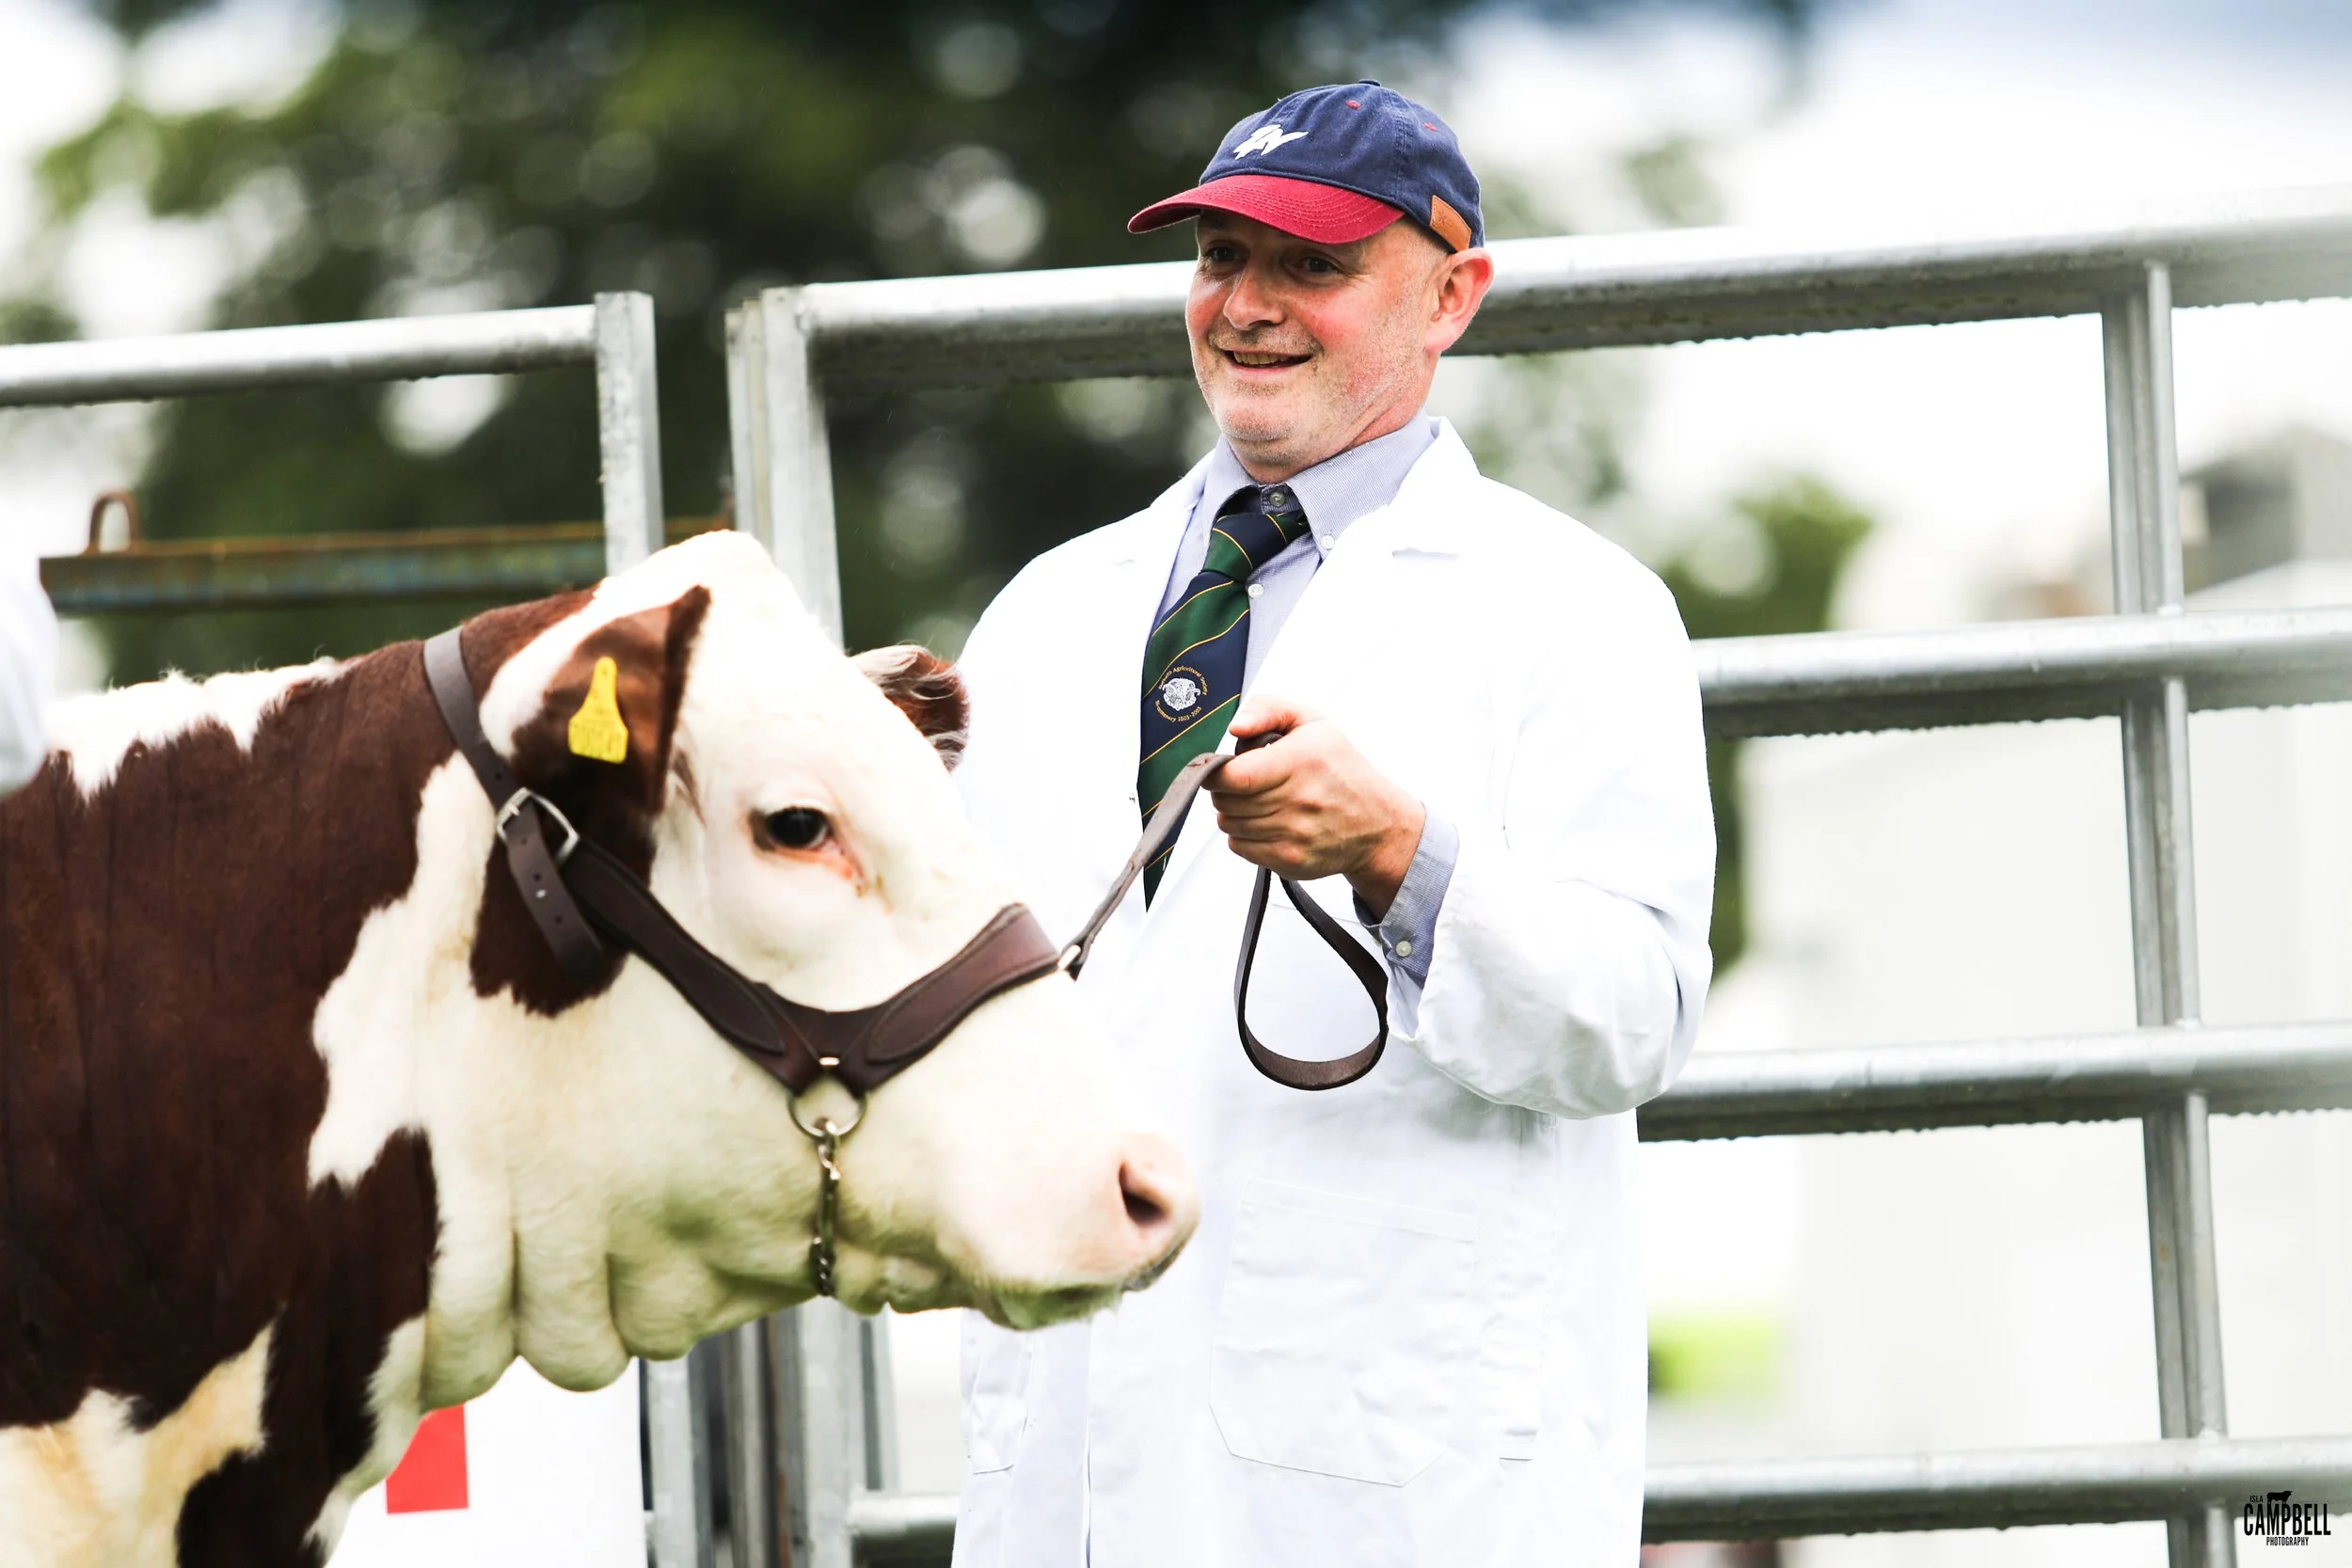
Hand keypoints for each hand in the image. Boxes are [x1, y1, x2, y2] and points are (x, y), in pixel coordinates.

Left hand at [1210, 700, 1424, 915]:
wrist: (1376, 822)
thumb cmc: (1340, 768)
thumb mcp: (1311, 721)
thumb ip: (1267, 709)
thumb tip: (1235, 728)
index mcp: (1301, 761)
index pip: (1235, 776)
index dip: (1216, 773)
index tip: (1220, 768)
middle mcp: (1299, 801)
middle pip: (1226, 802)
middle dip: (1225, 790)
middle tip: (1244, 782)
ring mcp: (1295, 835)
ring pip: (1229, 825)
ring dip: (1234, 813)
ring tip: (1258, 801)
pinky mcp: (1291, 860)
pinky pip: (1241, 848)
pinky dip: (1244, 835)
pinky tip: (1266, 822)